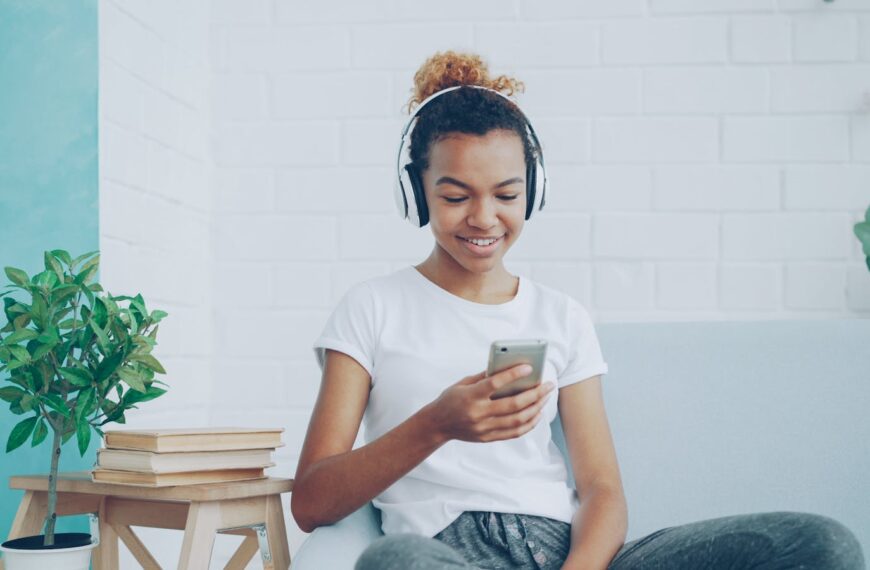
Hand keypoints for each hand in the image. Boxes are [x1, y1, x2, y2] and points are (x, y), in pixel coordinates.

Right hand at [425, 364, 555, 442]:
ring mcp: (484, 428)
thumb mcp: (463, 383)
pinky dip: (529, 424)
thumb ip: (485, 377)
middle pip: (513, 405)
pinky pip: (514, 433)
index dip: (513, 375)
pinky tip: (537, 413)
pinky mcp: (488, 438)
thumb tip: (509, 368)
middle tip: (548, 385)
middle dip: (534, 394)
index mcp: (470, 396)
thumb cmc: (451, 399)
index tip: (529, 367)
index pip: (494, 384)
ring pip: (517, 420)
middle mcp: (478, 414)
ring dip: (536, 408)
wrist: (437, 425)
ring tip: (545, 397)